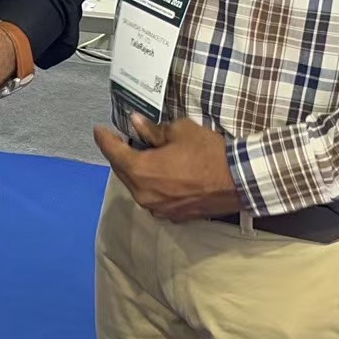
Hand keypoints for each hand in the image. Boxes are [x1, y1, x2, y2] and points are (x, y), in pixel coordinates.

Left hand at [94, 115, 243, 221]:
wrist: (239, 180)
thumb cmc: (207, 152)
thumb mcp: (179, 131)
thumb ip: (152, 130)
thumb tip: (136, 123)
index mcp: (140, 171)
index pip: (113, 153)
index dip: (104, 139)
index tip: (99, 130)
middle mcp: (143, 194)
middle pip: (123, 171)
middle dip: (121, 155)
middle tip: (123, 139)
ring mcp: (158, 208)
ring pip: (138, 186)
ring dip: (137, 171)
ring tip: (143, 155)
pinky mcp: (173, 215)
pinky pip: (154, 197)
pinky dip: (152, 185)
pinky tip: (160, 174)